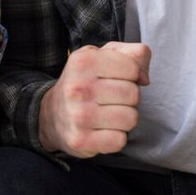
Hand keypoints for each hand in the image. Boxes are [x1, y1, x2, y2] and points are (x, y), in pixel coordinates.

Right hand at [36, 42, 150, 157]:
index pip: (132, 68)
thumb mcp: (102, 57)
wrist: (51, 114)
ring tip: (108, 114)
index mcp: (84, 61)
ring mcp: (79, 116)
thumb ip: (133, 54)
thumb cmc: (84, 83)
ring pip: (130, 118)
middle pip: (133, 94)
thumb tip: (144, 79)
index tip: (116, 78)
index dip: (131, 74)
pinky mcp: (81, 140)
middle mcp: (79, 88)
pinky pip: (119, 140)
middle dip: (128, 98)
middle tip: (111, 98)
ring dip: (124, 118)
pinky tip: (102, 130)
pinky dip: (115, 137)